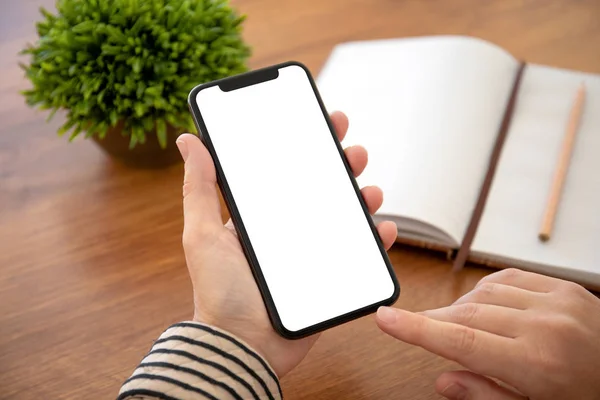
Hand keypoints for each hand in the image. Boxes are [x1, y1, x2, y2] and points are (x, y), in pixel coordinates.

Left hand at [177, 111, 397, 377]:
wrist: (244, 346)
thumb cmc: (218, 293)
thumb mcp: (202, 233)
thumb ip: (199, 188)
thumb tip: (189, 141)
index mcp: (261, 218)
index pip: (286, 172)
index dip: (306, 146)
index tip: (322, 121)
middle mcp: (288, 231)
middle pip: (321, 189)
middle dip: (340, 166)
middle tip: (352, 151)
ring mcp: (311, 253)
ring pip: (344, 217)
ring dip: (362, 198)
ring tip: (370, 190)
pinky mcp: (330, 277)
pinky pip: (359, 254)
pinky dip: (374, 239)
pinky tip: (382, 227)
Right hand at [375, 268, 599, 399]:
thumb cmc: (589, 396)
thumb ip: (488, 395)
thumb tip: (444, 381)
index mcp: (538, 364)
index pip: (461, 341)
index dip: (418, 329)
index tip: (386, 319)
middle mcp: (546, 325)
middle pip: (467, 313)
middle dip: (435, 320)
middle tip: (415, 326)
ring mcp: (556, 300)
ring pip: (484, 292)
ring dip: (462, 307)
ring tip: (458, 325)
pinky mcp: (563, 286)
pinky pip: (508, 278)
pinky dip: (487, 290)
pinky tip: (483, 303)